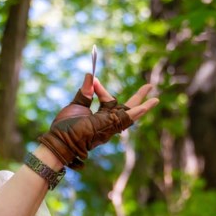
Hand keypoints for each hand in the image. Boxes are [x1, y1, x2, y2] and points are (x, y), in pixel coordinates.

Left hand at [38, 74, 157, 169]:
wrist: (60, 141)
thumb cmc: (64, 127)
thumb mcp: (76, 105)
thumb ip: (85, 92)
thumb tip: (90, 75)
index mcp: (99, 119)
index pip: (108, 101)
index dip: (102, 90)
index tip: (94, 80)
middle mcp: (107, 123)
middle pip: (126, 109)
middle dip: (138, 98)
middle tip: (149, 86)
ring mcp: (109, 126)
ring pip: (130, 115)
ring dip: (143, 106)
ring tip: (156, 100)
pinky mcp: (109, 127)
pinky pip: (126, 119)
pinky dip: (137, 112)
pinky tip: (147, 106)